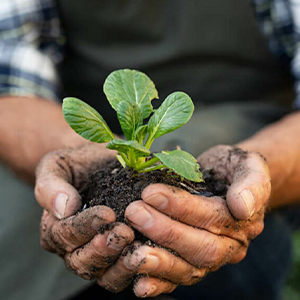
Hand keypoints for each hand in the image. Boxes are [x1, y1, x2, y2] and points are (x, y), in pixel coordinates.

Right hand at [35, 143, 133, 279]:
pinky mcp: (119, 257)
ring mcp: (97, 255)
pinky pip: (124, 273)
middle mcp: (73, 248)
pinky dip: (137, 269)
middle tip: (125, 232)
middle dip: (104, 249)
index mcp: (55, 228)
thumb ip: (51, 185)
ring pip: (104, 274)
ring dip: (121, 265)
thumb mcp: (57, 166)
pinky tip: (152, 257)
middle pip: (82, 261)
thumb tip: (63, 208)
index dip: (85, 226)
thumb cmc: (77, 164)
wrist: (99, 163)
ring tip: (139, 249)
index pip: (65, 234)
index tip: (107, 214)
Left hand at [97, 145, 270, 296]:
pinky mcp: (194, 263)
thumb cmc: (234, 168)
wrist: (227, 178)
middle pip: (200, 247)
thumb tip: (242, 207)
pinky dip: (160, 284)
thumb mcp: (249, 165)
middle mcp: (230, 246)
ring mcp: (212, 258)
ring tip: (132, 251)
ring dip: (160, 262)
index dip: (181, 207)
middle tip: (134, 213)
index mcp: (244, 221)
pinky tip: (139, 285)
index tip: (151, 192)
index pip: (212, 218)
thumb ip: (252, 183)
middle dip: (165, 232)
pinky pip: (179, 278)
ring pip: (189, 268)